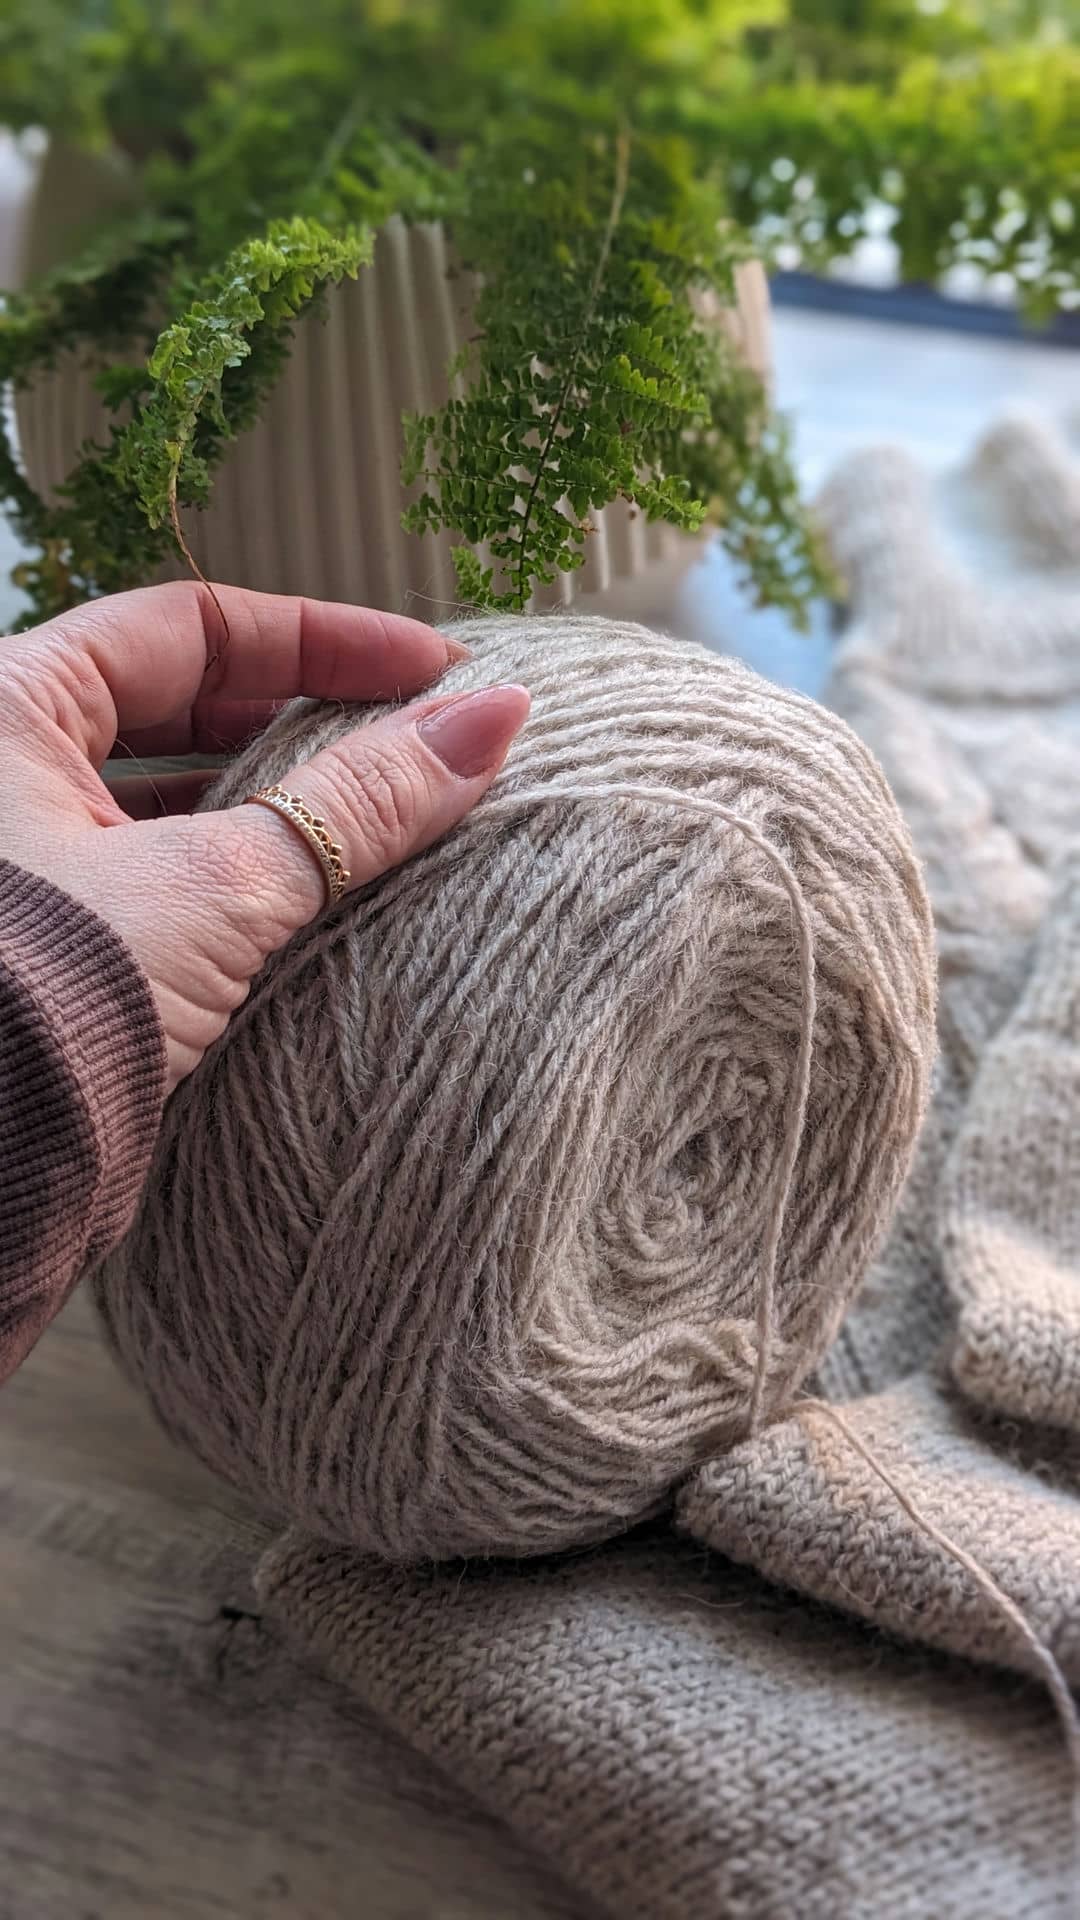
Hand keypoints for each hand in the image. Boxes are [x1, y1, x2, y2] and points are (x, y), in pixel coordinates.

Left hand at [0, 582, 528, 1090]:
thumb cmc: (41, 1005)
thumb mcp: (216, 887)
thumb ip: (356, 801)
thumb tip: (491, 721)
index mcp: (2, 707)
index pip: (189, 628)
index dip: (323, 641)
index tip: (431, 672)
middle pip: (181, 706)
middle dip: (306, 722)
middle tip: (417, 743)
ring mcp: (18, 859)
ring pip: (171, 796)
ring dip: (277, 805)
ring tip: (387, 822)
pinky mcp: (48, 939)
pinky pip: (156, 873)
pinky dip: (236, 875)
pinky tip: (316, 899)